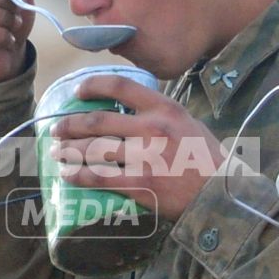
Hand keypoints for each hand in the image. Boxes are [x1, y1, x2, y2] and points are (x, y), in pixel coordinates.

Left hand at [52, 77, 225, 219]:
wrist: (221, 193)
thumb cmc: (208, 159)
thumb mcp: (189, 123)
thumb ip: (161, 115)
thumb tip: (131, 109)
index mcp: (164, 108)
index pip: (120, 86)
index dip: (93, 85)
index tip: (78, 91)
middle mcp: (152, 128)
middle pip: (98, 120)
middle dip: (70, 124)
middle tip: (57, 129)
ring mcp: (144, 156)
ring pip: (93, 149)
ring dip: (69, 151)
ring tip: (57, 152)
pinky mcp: (140, 183)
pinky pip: (99, 177)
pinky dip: (78, 176)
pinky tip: (67, 175)